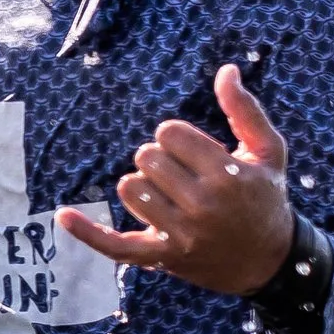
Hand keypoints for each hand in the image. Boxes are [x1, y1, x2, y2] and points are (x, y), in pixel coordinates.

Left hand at [56, 63, 292, 295]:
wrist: (269, 263)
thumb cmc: (266, 198)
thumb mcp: (269, 152)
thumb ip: (245, 110)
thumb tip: (225, 70)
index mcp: (228, 174)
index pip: (169, 133)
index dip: (175, 136)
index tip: (193, 152)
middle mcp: (203, 205)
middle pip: (146, 158)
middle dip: (159, 159)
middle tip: (182, 175)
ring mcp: (181, 235)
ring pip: (130, 189)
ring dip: (142, 186)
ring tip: (167, 196)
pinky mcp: (163, 258)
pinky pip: (116, 244)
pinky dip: (87, 231)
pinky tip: (63, 215)